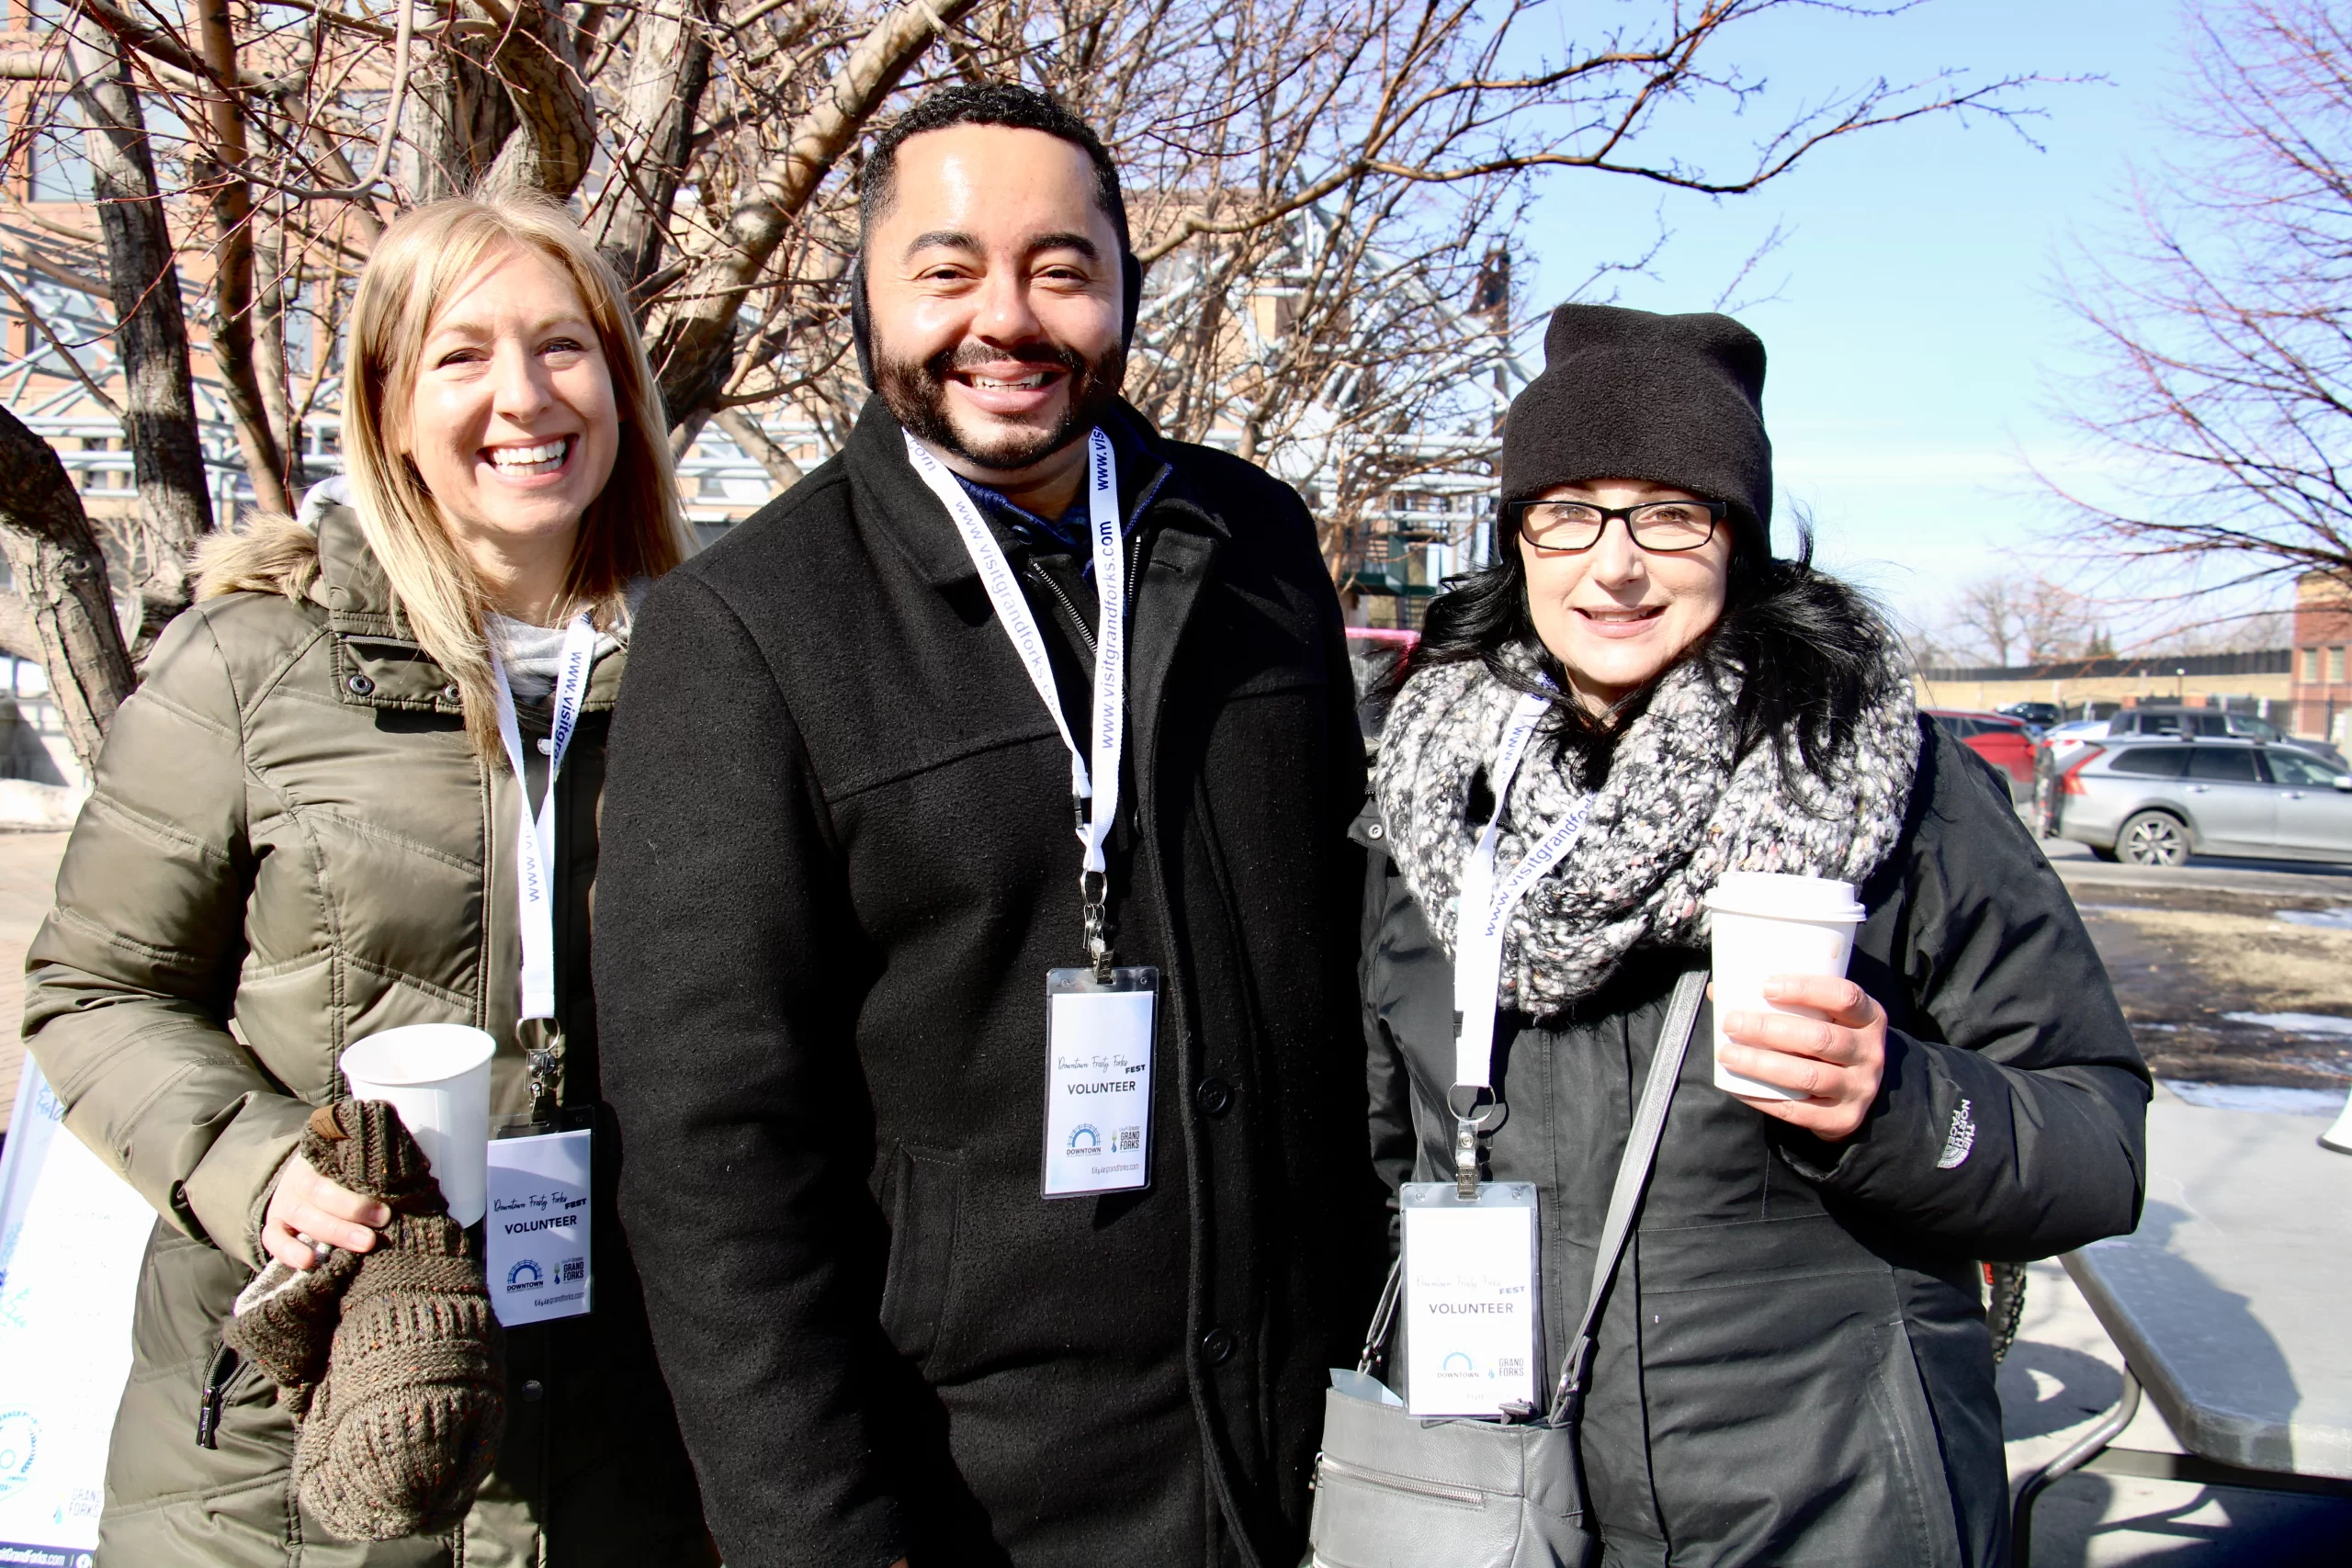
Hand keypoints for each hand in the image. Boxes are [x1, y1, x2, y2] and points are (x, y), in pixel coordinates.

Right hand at [262, 1154, 388, 1269]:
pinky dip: (287, 1251)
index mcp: (322, 1156)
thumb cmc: (347, 1174)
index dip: (360, 1186)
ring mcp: (284, 1202)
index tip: (386, 1204)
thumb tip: (413, 1179)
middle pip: (320, 1192)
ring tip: (364, 1243)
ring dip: (335, 1232)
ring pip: (303, 1216)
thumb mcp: (357, 1163)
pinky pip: (273, 1239)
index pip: (335, 1165)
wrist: (309, 1178)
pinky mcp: (274, 1225)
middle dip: (353, 1209)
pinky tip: (307, 1262)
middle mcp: (299, 1177)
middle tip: (382, 1221)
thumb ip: (376, 1169)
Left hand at [1716, 975, 1887, 1142]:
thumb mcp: (1826, 1016)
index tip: (1765, 987)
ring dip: (1761, 1065)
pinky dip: (1762, 1098)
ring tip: (1728, 1054)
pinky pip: (1797, 1111)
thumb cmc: (1830, 1040)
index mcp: (1870, 1018)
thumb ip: (1785, 1001)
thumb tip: (1720, 990)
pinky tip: (1736, 1087)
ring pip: (1808, 1076)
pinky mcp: (1843, 1119)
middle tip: (1732, 1023)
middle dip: (1768, 1030)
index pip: (1844, 997)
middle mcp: (1870, 1053)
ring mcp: (1860, 1089)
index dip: (1806, 990)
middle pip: (1820, 1039)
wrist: (1858, 1091)